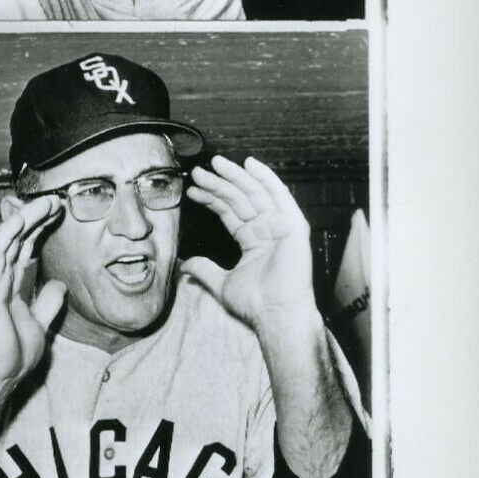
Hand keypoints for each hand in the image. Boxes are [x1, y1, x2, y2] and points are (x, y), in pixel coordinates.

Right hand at [0, 197, 66, 389]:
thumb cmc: (11, 354)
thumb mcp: (40, 323)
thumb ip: (47, 303)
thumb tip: (59, 285)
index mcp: (10, 283)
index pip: (24, 247)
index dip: (39, 227)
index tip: (57, 212)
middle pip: (18, 238)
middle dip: (35, 216)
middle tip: (55, 199)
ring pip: (8, 239)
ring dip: (26, 218)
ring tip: (46, 202)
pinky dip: (7, 234)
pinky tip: (22, 218)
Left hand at [185, 155, 317, 332]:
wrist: (275, 314)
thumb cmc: (255, 303)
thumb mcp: (221, 283)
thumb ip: (204, 270)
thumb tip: (185, 265)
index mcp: (253, 240)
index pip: (229, 212)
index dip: (211, 199)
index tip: (192, 190)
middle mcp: (267, 230)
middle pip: (240, 199)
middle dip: (219, 184)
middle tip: (199, 172)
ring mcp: (281, 226)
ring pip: (255, 193)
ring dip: (236, 176)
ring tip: (215, 163)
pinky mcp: (293, 225)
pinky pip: (280, 196)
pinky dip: (266, 178)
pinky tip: (250, 164)